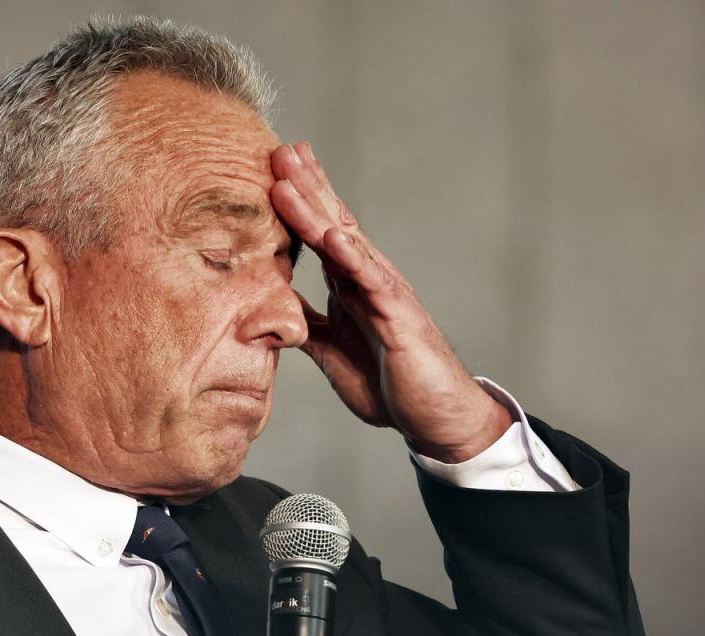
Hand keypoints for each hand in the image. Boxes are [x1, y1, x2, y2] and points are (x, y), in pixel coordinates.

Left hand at [269, 142, 510, 462]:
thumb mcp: (331, 351)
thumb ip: (306, 325)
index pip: (320, 235)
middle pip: (332, 223)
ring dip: (316, 210)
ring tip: (290, 178)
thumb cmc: (388, 382)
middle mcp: (368, 279)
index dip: (299, 203)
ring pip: (347, 243)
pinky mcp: (400, 317)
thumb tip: (271, 308)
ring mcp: (385, 293)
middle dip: (306, 187)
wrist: (434, 416)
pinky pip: (374, 283)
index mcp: (350, 285)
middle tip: (280, 150)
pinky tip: (333, 235)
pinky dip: (353, 258)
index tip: (273, 169)